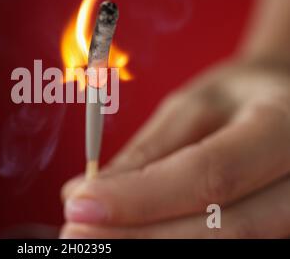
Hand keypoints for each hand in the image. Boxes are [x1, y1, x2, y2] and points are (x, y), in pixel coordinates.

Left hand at [61, 56, 289, 237]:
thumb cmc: (240, 99)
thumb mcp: (196, 106)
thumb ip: (149, 151)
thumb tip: (83, 193)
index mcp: (284, 129)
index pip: (210, 175)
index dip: (140, 197)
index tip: (78, 205)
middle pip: (222, 230)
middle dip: (137, 239)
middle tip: (74, 237)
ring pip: (227, 250)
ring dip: (149, 249)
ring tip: (94, 240)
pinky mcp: (284, 234)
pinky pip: (228, 251)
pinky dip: (170, 248)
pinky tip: (132, 239)